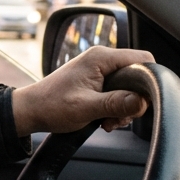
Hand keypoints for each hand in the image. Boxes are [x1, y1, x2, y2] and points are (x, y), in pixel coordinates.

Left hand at [11, 46, 154, 135]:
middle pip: (137, 76)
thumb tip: (142, 102)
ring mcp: (99, 70)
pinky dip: (115, 108)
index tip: (141, 103)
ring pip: (128, 88)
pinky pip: (117, 93)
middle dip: (133, 100)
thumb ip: (116, 103)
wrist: (31, 111)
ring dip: (123, 108)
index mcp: (101, 58)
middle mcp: (102, 60)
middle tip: (119, 117)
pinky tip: (104, 120)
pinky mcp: (97, 82)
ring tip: (107, 121)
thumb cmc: (52, 106)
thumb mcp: (86, 108)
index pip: (142, 59)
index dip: (148, 81)